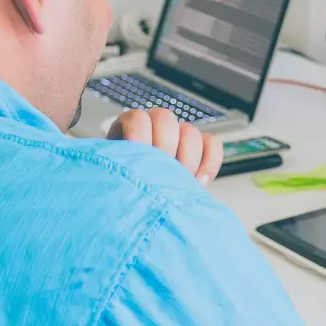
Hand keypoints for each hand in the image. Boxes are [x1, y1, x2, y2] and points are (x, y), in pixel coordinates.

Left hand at [107, 108, 222, 184]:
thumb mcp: (113, 178)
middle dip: (164, 148)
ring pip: (190, 132)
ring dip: (185, 160)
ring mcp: (178, 137)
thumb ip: (119, 169)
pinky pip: (212, 145)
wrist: (140, 207)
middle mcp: (154, 128)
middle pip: (165, 118)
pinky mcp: (200, 150)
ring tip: (177, 183)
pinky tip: (197, 182)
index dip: (139, 138)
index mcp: (128, 129)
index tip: (138, 163)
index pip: (137, 118)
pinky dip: (209, 163)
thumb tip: (127, 170)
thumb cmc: (123, 190)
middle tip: (159, 174)